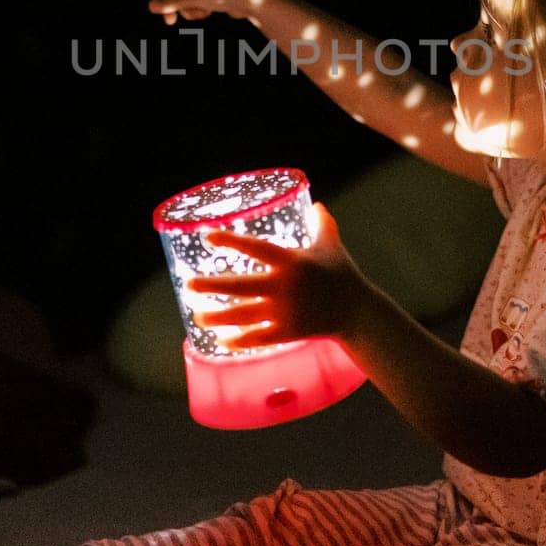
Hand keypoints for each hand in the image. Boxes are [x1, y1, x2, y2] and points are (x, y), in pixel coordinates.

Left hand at [188, 203, 368, 350]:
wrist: (358, 312)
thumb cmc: (342, 274)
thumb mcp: (331, 245)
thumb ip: (322, 224)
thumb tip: (316, 204)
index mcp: (292, 261)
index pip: (255, 247)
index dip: (230, 241)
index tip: (207, 237)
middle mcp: (284, 286)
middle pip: (240, 285)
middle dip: (211, 285)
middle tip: (188, 284)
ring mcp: (285, 311)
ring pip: (243, 315)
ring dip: (218, 316)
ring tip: (197, 315)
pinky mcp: (288, 332)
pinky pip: (258, 338)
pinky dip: (239, 340)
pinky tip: (222, 341)